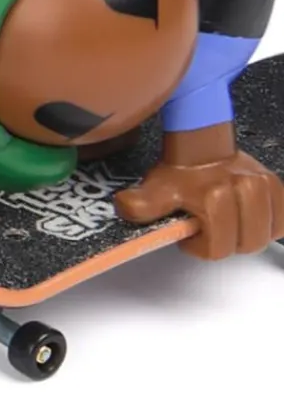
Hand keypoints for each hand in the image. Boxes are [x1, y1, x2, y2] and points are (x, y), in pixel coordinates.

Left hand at [115, 149, 283, 258]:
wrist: (201, 146)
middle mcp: (244, 189)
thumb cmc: (179, 174)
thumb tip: (126, 206)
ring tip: (228, 226)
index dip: (200, 247)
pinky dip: (270, 226)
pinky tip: (250, 222)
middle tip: (210, 231)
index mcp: (214, 196)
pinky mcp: (277, 188)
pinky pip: (282, 221)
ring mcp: (264, 187)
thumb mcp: (155, 191)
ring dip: (246, 236)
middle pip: (244, 243)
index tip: (191, 234)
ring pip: (265, 235)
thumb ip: (142, 205)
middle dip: (225, 244)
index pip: (217, 248)